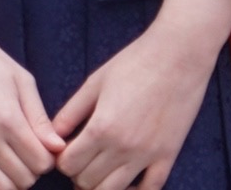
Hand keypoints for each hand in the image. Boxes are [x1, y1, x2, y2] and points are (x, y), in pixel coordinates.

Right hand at [0, 0, 63, 189]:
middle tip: (28, 152)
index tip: (44, 147)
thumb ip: (40, 117)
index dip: (48, 158)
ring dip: (11, 181)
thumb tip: (58, 147)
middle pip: (23, 181)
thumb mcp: (21, 80)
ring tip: (11, 160)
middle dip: (32, 170)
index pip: (41, 163)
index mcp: (9, 120)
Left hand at [53, 0, 230, 189]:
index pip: (69, 165)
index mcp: (101, 127)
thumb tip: (52, 135)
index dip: (63, 160)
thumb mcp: (96, 81)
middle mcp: (123, 148)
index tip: (68, 149)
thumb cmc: (135, 62)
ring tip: (101, 166)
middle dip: (79, 172)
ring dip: (101, 185)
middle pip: (87, 182)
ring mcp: (147, 156)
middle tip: (83, 156)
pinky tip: (127, 180)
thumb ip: (71, 111)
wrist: (178, 54)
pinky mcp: (167, 156)